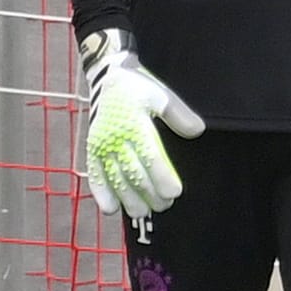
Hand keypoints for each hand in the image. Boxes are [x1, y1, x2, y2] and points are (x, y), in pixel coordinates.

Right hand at [80, 29, 204, 216]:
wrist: (108, 78)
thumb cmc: (141, 88)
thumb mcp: (162, 96)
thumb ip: (180, 114)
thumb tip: (198, 131)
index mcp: (134, 123)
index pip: (149, 156)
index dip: (161, 176)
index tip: (175, 192)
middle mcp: (115, 137)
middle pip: (133, 172)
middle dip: (149, 193)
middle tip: (165, 205)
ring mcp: (101, 145)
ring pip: (114, 178)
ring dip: (128, 198)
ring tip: (143, 212)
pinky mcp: (92, 150)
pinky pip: (94, 174)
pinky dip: (101, 193)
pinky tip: (111, 210)